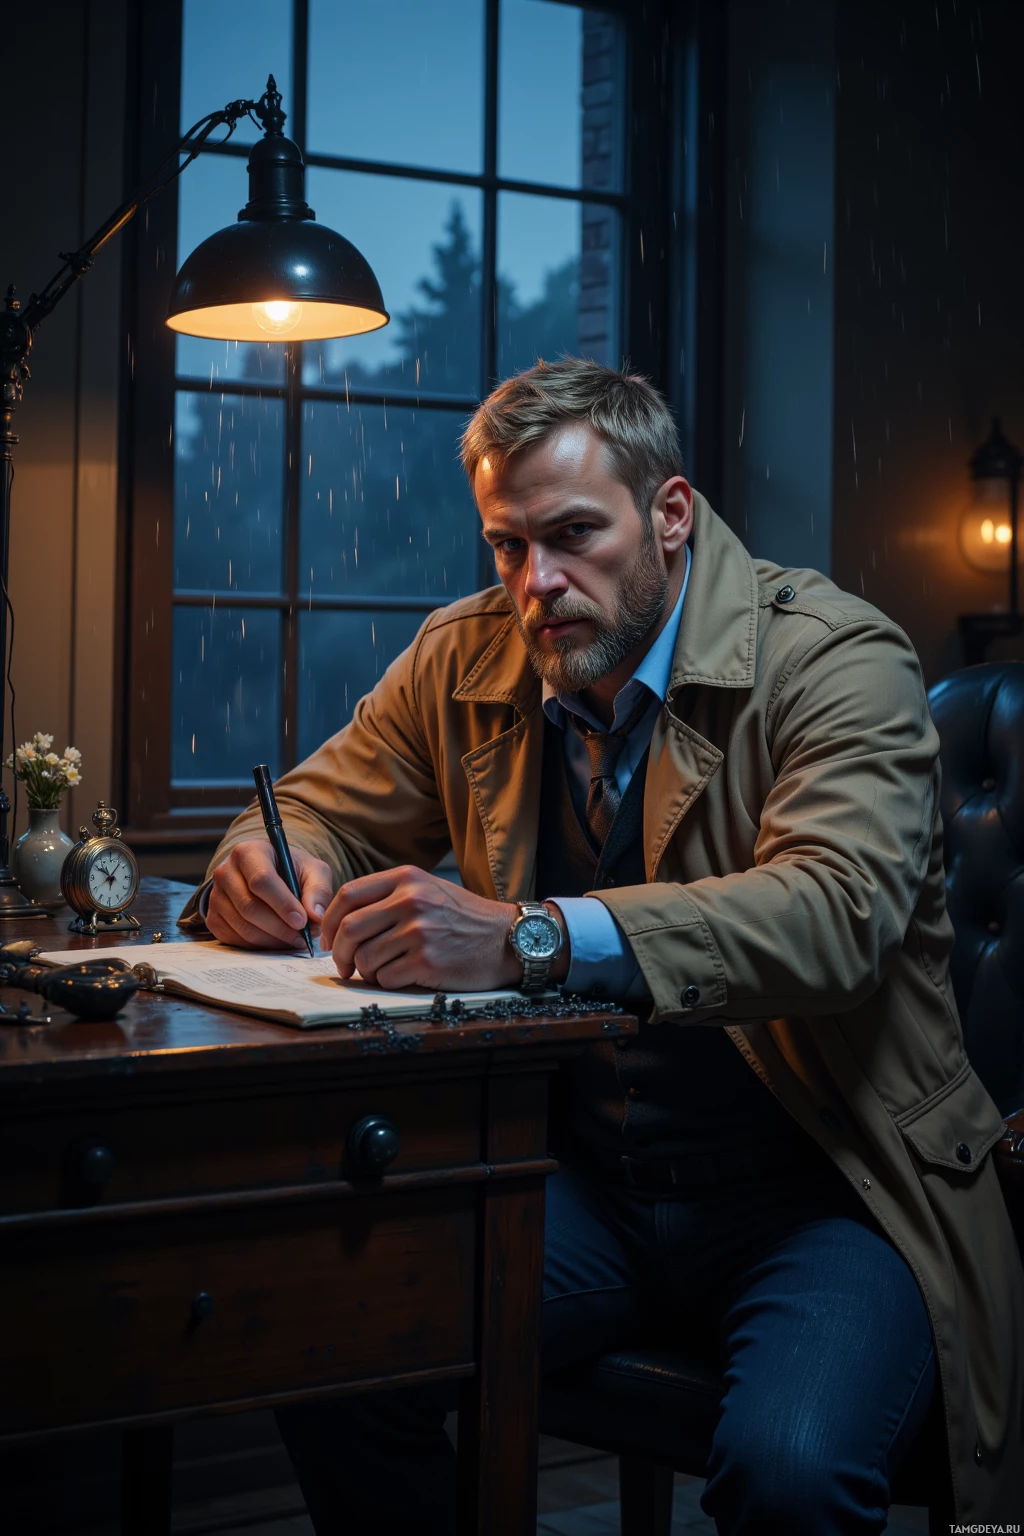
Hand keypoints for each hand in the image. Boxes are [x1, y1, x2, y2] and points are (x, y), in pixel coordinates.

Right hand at [206, 839, 333, 949]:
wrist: (268, 875)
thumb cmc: (292, 871)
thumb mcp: (313, 871)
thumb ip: (318, 890)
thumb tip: (315, 916)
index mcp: (248, 852)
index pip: (261, 880)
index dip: (283, 904)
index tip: (302, 921)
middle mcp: (225, 872)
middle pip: (250, 907)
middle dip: (280, 927)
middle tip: (303, 937)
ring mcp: (216, 896)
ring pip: (243, 927)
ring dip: (272, 940)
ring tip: (295, 939)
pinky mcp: (214, 918)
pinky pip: (235, 939)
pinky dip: (260, 946)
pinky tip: (278, 940)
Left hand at [320, 865, 522, 990]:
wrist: (508, 938)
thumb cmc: (465, 918)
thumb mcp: (428, 889)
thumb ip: (389, 896)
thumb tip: (342, 921)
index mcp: (406, 878)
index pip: (348, 895)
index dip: (329, 920)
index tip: (327, 938)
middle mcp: (411, 900)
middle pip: (349, 928)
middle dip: (338, 952)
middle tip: (343, 965)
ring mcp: (419, 931)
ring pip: (364, 957)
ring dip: (366, 971)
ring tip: (382, 970)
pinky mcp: (427, 961)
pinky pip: (386, 977)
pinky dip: (387, 982)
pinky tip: (404, 976)